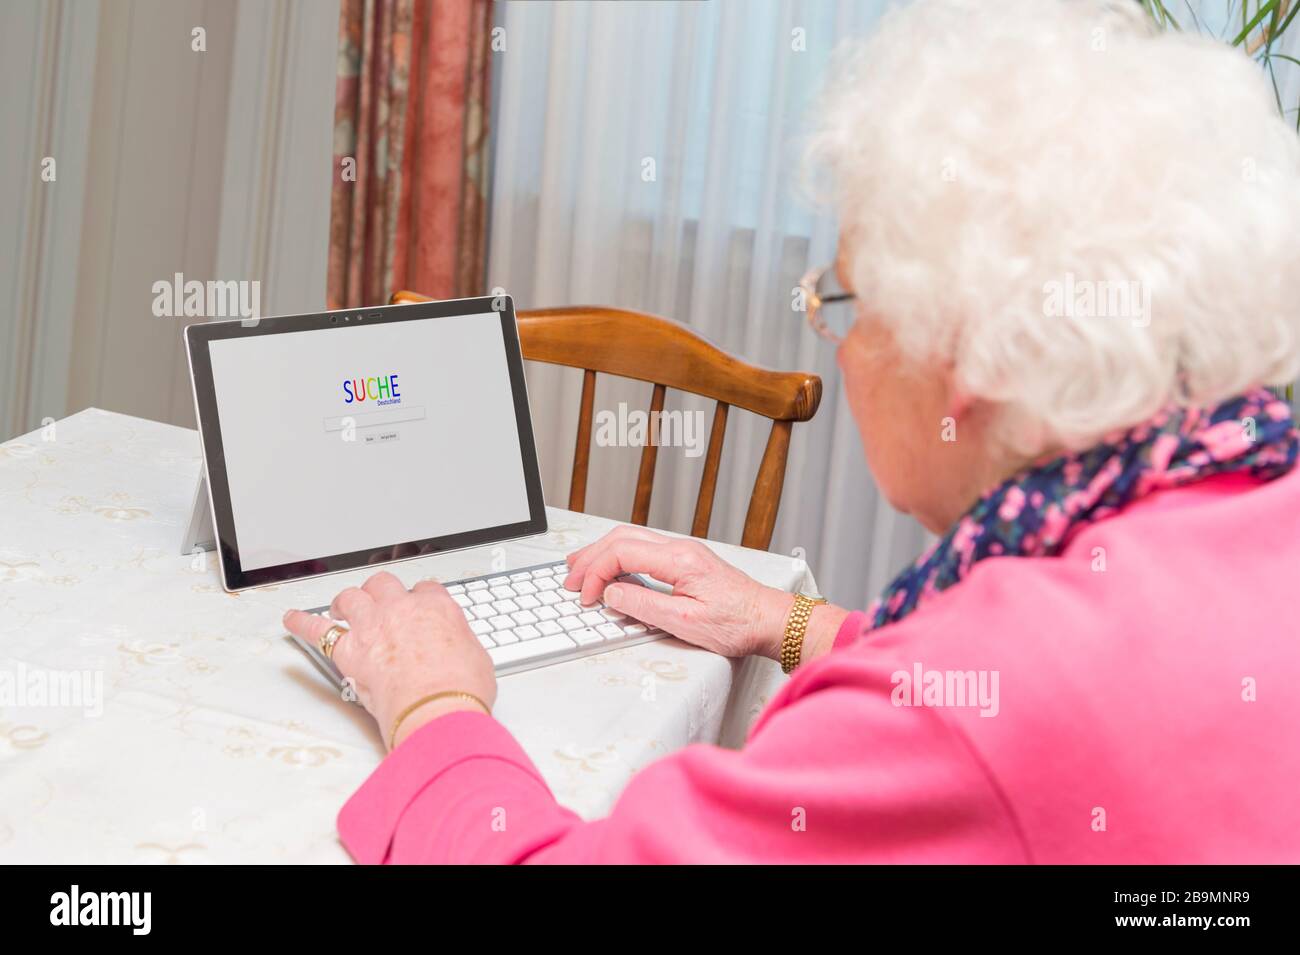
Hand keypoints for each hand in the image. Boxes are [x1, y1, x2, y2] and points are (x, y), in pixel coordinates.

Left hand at [283, 571, 495, 750]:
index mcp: (437, 608)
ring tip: (341, 606)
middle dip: (381, 591)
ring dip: (346, 599)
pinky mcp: (350, 652)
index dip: (420, 598)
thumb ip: (460, 644)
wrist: (438, 710)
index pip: (425, 590)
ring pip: (351, 596)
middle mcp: (402, 609)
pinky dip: (302, 623)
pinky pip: (318, 630)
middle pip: (384, 584)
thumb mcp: (477, 658)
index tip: (418, 607)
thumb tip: (457, 647)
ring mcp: (372, 626)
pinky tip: (292, 619)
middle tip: (379, 601)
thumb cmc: (459, 690)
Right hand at [564, 526, 795, 659]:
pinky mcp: (686, 561)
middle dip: (590, 557)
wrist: (770, 620)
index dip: (596, 573)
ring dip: (602, 552)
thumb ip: (644, 605)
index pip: (621, 553)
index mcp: (678, 559)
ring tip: (579, 567)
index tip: (585, 596)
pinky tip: (611, 568)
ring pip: (631, 539)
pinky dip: (619, 555)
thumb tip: (611, 594)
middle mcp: (680, 548)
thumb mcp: (686, 622)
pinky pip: (644, 548)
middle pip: (621, 538)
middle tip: (569, 578)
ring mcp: (683, 552)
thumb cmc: (738, 624)